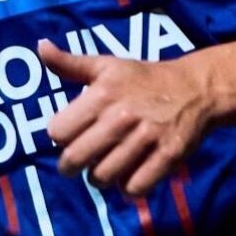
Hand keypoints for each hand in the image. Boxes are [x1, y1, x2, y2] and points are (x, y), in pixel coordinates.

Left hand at [40, 41, 215, 193]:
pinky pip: (134, 188)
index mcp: (102, 93)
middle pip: (75, 159)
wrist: (195, 88)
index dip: (61, 135)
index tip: (72, 134)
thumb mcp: (107, 65)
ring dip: (100, 177)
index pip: (58, 131)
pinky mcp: (168, 156)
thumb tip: (40, 47)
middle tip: (80, 161)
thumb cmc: (143, 78)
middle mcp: (121, 116)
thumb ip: (70, 63)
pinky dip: (129, 187)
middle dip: (71, 165)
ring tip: (106, 165)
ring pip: (102, 178)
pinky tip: (131, 173)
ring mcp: (146, 137)